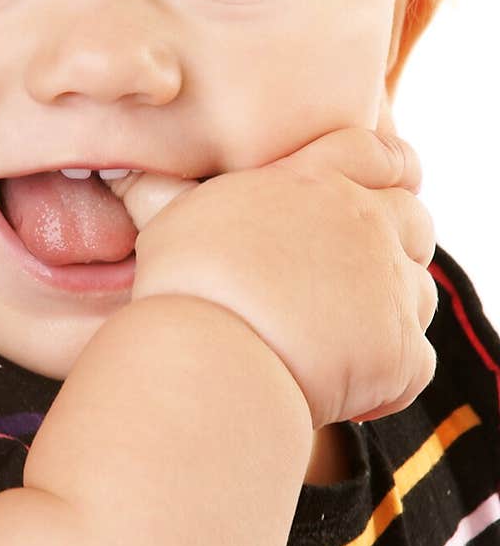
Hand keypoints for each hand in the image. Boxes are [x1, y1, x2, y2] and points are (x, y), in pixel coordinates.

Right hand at [108, 128, 436, 429]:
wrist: (209, 354)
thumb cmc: (181, 284)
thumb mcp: (170, 218)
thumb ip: (172, 193)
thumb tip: (127, 173)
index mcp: (314, 182)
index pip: (377, 152)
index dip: (392, 167)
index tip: (393, 182)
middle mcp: (363, 223)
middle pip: (414, 220)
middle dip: (396, 246)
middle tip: (353, 282)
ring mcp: (388, 286)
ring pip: (417, 293)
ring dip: (388, 315)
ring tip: (338, 343)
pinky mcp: (398, 351)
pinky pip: (415, 362)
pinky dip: (387, 380)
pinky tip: (346, 393)